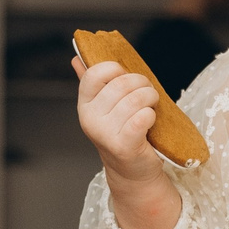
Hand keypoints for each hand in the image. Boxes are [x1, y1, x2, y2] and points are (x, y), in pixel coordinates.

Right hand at [74, 57, 165, 181]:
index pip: (95, 72)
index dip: (116, 69)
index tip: (126, 78)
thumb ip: (92, 83)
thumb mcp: (104, 107)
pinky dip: (151, 115)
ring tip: (151, 106)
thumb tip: (77, 58)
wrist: (131, 170)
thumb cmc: (122, 133)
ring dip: (150, 98)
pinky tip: (149, 121)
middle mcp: (90, 118)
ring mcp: (105, 133)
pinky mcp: (123, 145)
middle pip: (122, 83)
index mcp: (85, 104)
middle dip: (142, 83)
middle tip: (148, 93)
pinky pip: (142, 117)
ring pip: (136, 99)